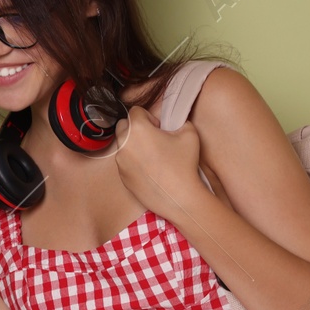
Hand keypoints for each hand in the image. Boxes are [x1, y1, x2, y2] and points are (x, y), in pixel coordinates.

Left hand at [112, 107, 211, 224]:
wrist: (179, 197)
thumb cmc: (184, 164)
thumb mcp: (189, 133)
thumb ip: (178, 120)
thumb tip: (172, 121)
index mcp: (137, 129)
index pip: (135, 111)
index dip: (149, 116)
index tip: (158, 127)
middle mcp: (124, 144)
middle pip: (123, 125)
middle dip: (135, 127)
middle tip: (152, 138)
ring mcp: (120, 162)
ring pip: (121, 144)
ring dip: (133, 144)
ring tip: (151, 154)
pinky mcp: (122, 177)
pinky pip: (124, 162)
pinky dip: (132, 161)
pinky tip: (149, 170)